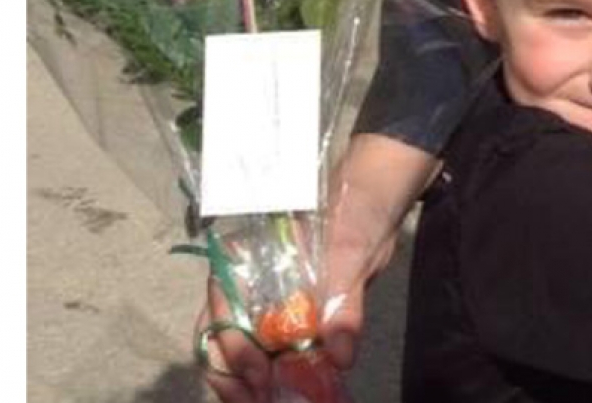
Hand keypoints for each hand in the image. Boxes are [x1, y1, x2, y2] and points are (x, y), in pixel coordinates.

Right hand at [195, 221, 395, 402]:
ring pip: (236, 355)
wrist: (373, 208)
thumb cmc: (353, 216)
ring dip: (247, 386)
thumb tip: (341, 355)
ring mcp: (262, 309)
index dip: (233, 347)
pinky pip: (268, 359)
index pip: (220, 308)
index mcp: (246, 261)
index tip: (261, 375)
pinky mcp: (285, 327)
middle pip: (218, 340)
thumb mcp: (352, 253)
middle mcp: (245, 288)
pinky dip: (272, 382)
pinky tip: (287, 396)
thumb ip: (344, 303)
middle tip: (259, 402)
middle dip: (233, 379)